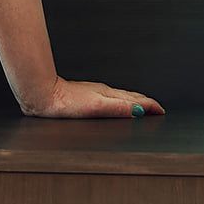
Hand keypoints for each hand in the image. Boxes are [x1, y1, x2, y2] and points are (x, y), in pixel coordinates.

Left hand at [19, 75, 164, 118]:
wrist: (42, 95)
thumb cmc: (64, 103)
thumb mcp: (96, 107)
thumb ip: (118, 108)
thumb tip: (140, 111)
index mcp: (108, 95)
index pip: (136, 100)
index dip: (150, 106)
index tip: (161, 111)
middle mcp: (103, 92)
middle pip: (130, 96)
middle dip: (146, 103)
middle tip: (157, 109)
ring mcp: (93, 92)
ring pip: (120, 96)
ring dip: (134, 101)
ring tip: (142, 106)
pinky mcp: (84, 95)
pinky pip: (109, 97)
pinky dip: (119, 101)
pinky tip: (113, 104)